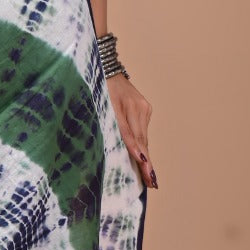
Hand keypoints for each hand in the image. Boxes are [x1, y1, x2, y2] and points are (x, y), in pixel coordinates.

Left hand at [106, 73, 157, 188]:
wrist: (106, 68)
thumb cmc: (97, 90)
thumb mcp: (97, 106)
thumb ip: (108, 126)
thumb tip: (118, 147)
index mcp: (122, 107)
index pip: (130, 134)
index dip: (136, 151)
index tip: (143, 166)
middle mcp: (136, 107)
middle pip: (141, 139)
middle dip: (146, 162)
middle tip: (152, 181)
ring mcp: (143, 107)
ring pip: (144, 136)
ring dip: (146, 155)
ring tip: (150, 176)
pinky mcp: (146, 107)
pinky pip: (143, 129)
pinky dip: (143, 143)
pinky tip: (144, 157)